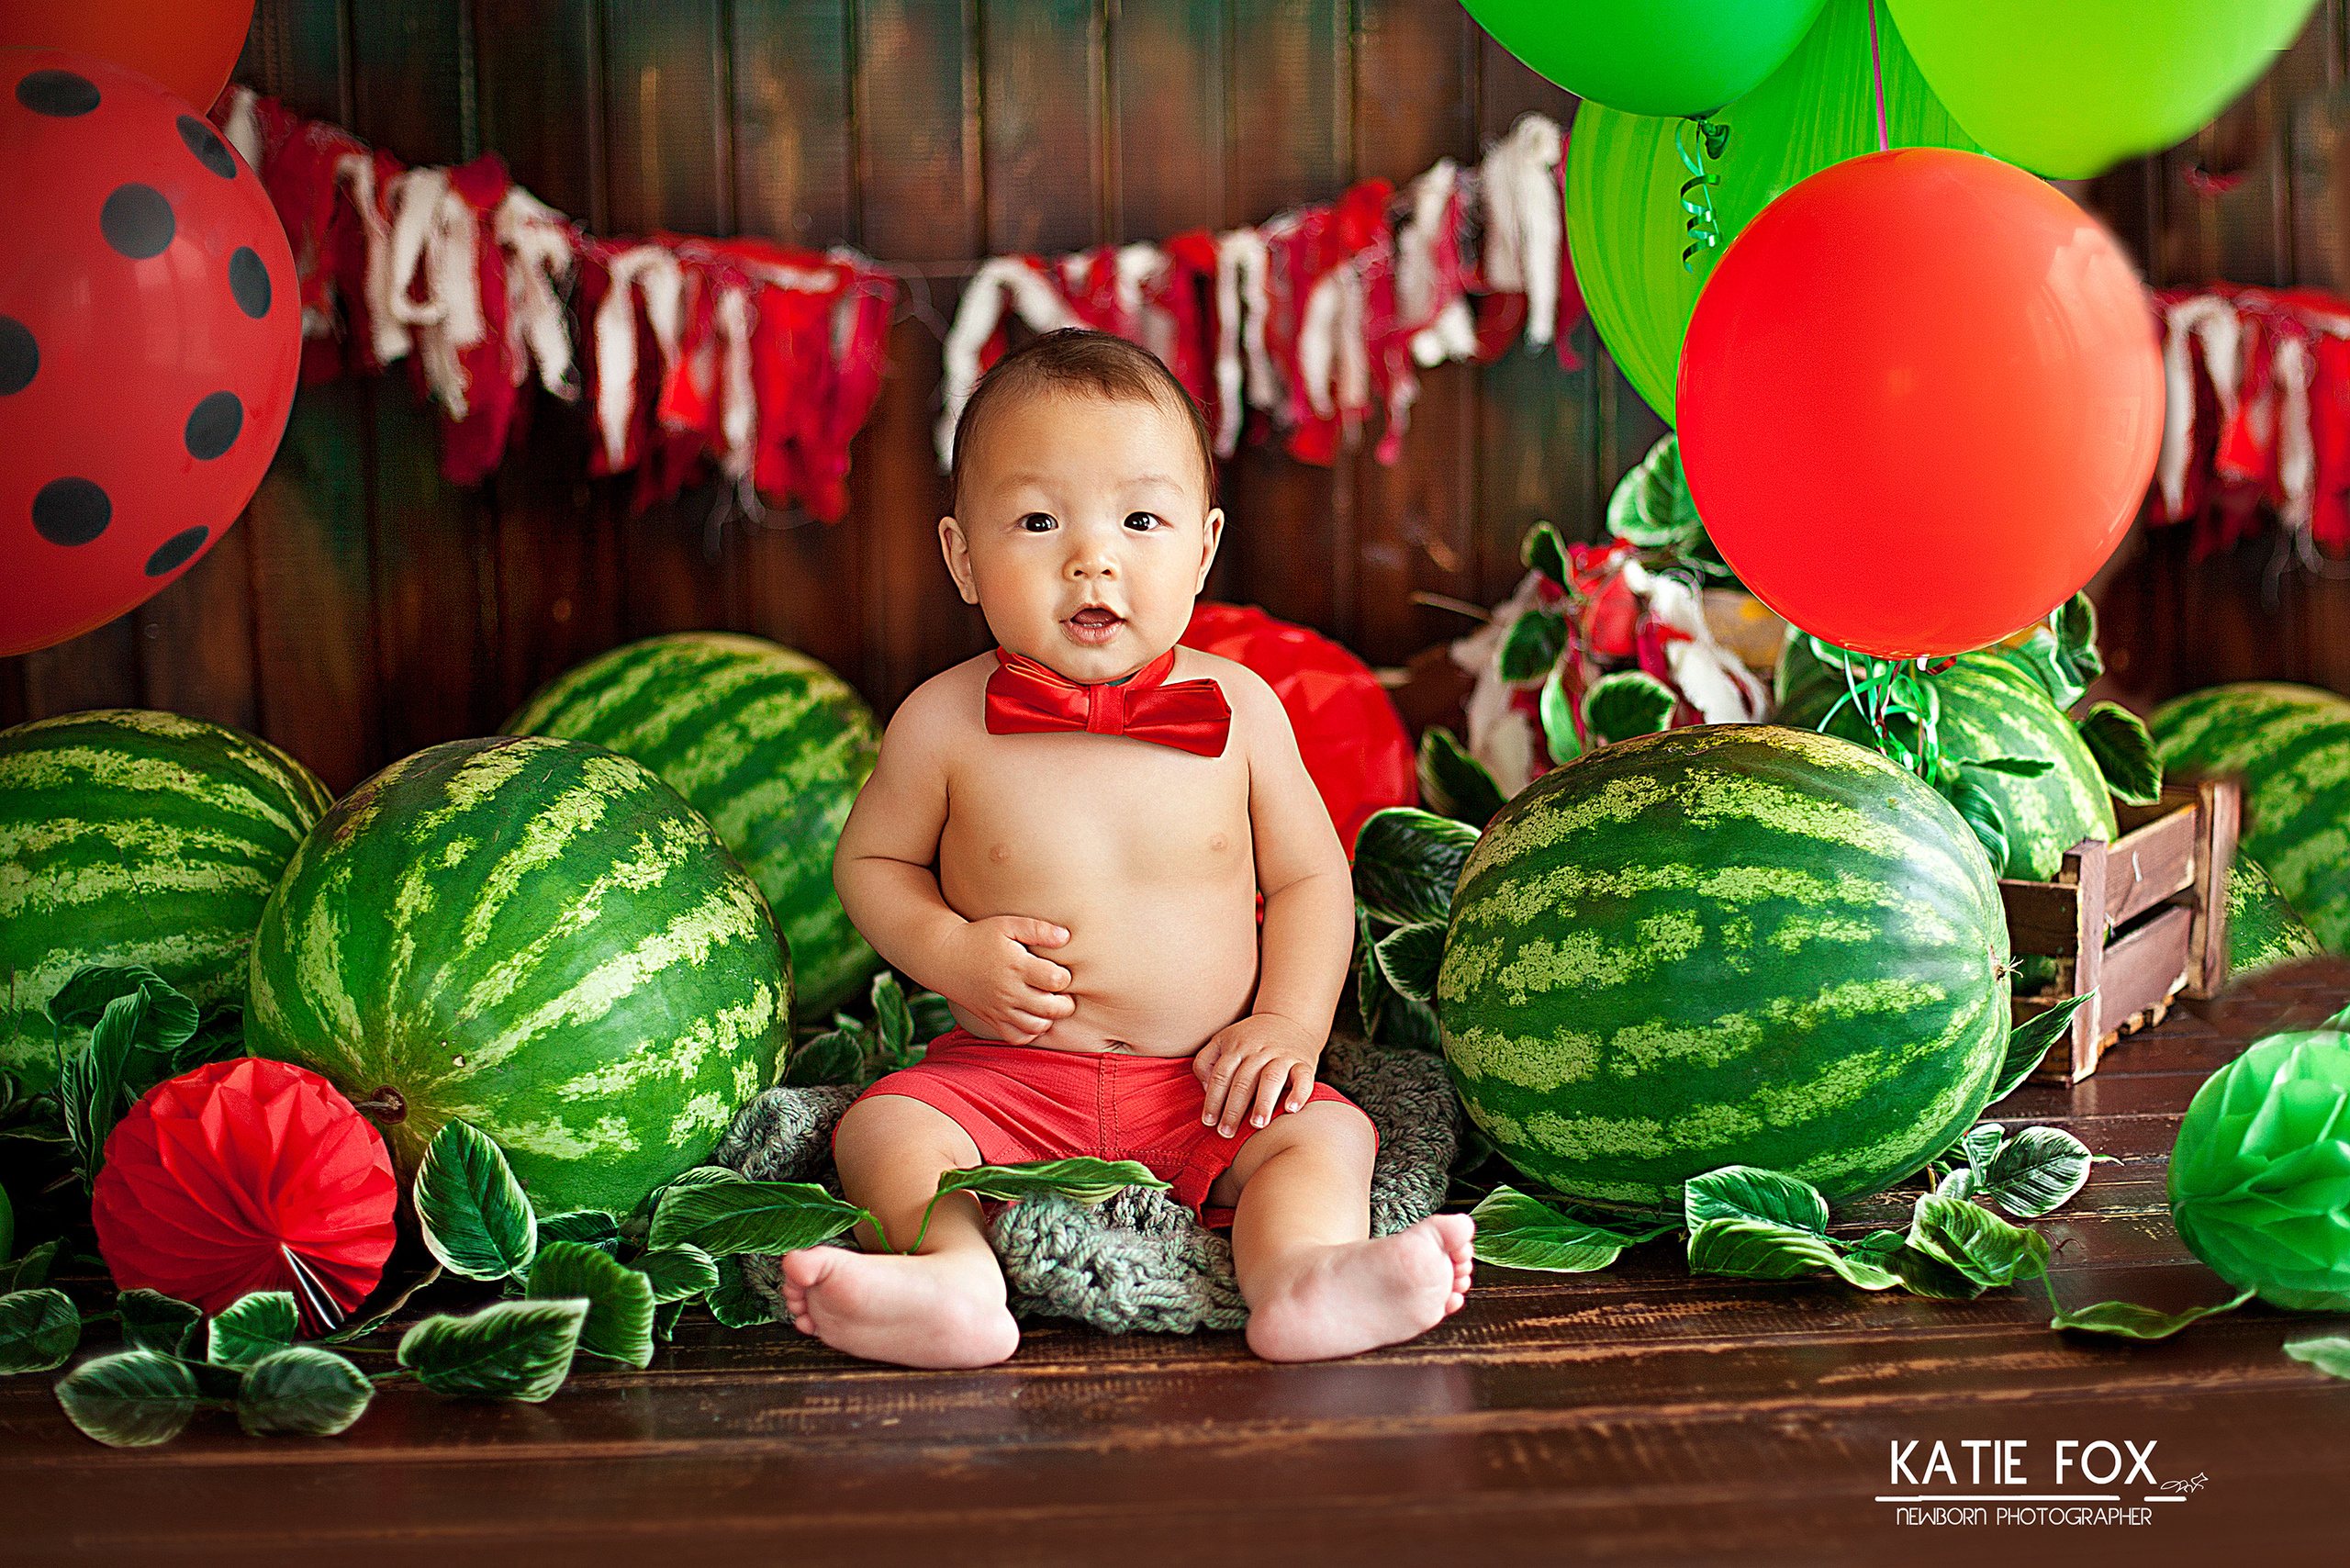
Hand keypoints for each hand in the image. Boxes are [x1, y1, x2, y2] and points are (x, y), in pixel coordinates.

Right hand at [939, 915, 1074, 1043]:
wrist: (945, 956)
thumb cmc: (980, 936)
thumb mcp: (1008, 924)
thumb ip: (1039, 929)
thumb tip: (1067, 936)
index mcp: (1017, 966)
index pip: (1056, 980)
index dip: (1065, 976)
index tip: (1059, 971)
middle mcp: (1009, 991)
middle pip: (1051, 1009)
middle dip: (1066, 1003)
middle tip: (1063, 993)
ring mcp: (1000, 1009)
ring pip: (1036, 1027)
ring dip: (1049, 1019)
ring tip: (1048, 1004)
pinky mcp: (991, 1019)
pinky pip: (1017, 1037)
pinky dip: (1029, 1032)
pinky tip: (1032, 1017)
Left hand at [1193, 1014, 1321, 1138]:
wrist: (1289, 1019)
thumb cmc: (1249, 1039)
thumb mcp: (1222, 1040)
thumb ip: (1205, 1061)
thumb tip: (1206, 1089)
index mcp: (1236, 1048)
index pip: (1221, 1075)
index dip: (1213, 1099)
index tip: (1208, 1122)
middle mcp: (1258, 1051)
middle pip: (1243, 1080)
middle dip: (1234, 1109)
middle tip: (1227, 1133)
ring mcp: (1282, 1056)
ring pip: (1271, 1078)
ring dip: (1263, 1102)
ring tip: (1257, 1125)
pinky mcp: (1304, 1063)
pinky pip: (1303, 1077)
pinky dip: (1299, 1093)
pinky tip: (1291, 1110)